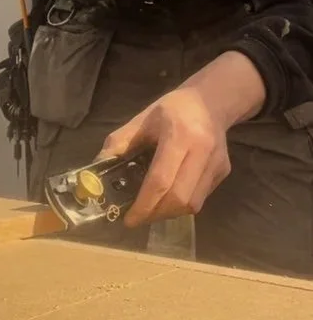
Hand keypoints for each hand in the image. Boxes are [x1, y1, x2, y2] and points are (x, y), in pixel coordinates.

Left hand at [101, 88, 229, 227]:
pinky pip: (201, 199)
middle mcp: (202, 151)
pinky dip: (182, 205)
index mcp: (178, 135)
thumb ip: (119, 144)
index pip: (161, 180)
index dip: (144, 205)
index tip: (128, 219)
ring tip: (152, 209)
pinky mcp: (223, 171)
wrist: (210, 101)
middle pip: (179, 198)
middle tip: (138, 217)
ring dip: (169, 213)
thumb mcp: (142, 119)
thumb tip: (95, 172)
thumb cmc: (172, 109)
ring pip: (193, 205)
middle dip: (155, 214)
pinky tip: (169, 196)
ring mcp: (216, 163)